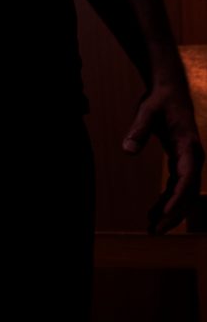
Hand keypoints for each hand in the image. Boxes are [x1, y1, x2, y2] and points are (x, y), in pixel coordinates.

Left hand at [122, 82, 204, 233]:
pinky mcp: (181, 162)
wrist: (170, 90)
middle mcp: (194, 158)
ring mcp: (189, 162)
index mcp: (189, 147)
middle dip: (173, 213)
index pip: (187, 178)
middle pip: (187, 193)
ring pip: (184, 194)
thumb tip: (127, 151)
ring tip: (153, 228)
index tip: (165, 214)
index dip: (177, 199)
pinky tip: (154, 213)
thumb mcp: (147, 110)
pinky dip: (167, 201)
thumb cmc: (160, 100)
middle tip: (156, 230)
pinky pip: (177, 187)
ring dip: (170, 212)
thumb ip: (138, 130)